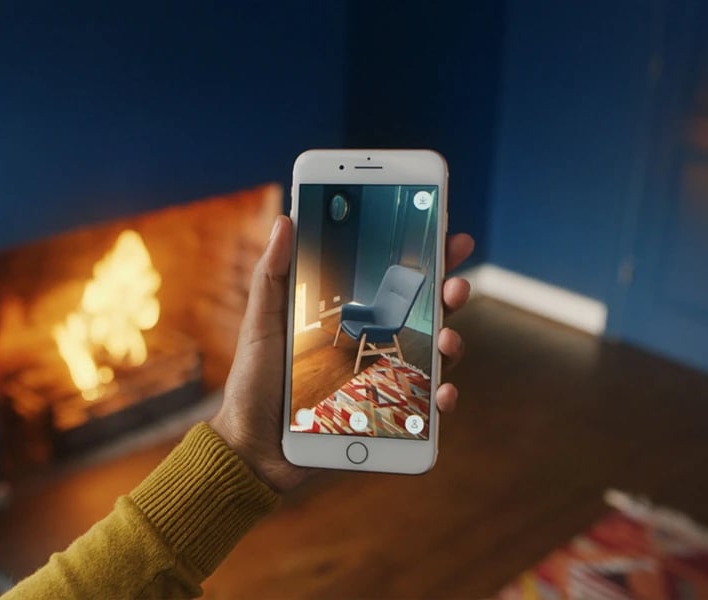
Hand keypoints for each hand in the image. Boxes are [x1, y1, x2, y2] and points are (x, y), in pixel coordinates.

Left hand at [210, 216, 474, 491]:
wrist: (252, 446)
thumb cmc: (254, 382)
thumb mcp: (261, 323)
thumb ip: (272, 273)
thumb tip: (285, 219)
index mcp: (348, 316)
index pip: (393, 279)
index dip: (424, 256)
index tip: (448, 232)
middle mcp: (372, 344)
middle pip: (425, 313)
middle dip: (449, 293)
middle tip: (456, 283)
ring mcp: (383, 380)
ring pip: (434, 356)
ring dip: (453, 342)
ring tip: (449, 338)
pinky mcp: (386, 416)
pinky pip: (424, 408)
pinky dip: (440, 399)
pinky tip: (441, 393)